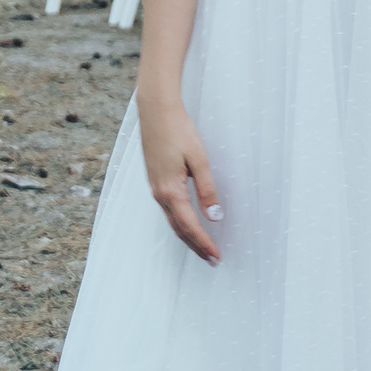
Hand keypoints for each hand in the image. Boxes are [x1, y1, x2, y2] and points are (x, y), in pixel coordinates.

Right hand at [137, 91, 223, 264]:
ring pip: (172, 221)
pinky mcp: (155, 180)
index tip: (216, 256)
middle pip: (179, 229)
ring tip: (203, 247)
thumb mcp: (199, 159)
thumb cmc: (179, 130)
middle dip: (196, 246)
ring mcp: (154, 188)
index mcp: (170, 191)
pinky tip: (188, 223)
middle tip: (213, 260)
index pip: (190, 226)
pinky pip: (167, 210)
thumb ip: (207, 188)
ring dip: (188, 236)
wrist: (155, 111)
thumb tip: (214, 216)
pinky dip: (179, 223)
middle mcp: (159, 194)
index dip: (204, 243)